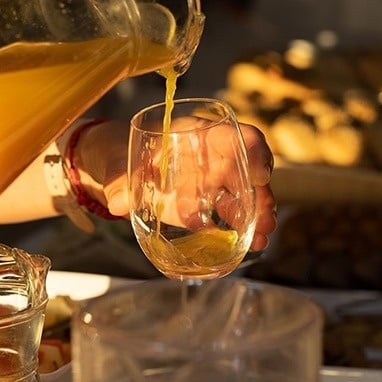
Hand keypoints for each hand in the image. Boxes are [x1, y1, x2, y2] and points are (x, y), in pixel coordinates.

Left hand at [74, 118, 278, 251]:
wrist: (117, 169)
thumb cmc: (122, 154)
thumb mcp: (117, 162)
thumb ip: (118, 180)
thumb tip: (117, 203)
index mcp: (196, 135)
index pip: (235, 135)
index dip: (254, 151)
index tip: (260, 174)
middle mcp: (212, 157)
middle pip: (248, 170)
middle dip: (261, 195)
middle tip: (264, 221)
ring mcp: (212, 182)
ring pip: (246, 195)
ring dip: (258, 217)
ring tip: (260, 240)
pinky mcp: (207, 205)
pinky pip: (232, 216)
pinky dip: (242, 231)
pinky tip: (249, 246)